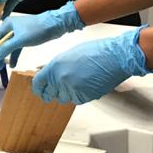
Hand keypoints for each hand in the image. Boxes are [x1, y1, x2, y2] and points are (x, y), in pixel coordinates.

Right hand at [0, 1, 83, 69]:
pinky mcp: (24, 38)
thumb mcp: (21, 40)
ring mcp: (16, 33)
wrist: (54, 25)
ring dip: (2, 58)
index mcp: (6, 25)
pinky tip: (12, 65)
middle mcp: (9, 28)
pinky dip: (13, 56)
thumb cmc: (37, 29)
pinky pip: (15, 49)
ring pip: (6, 47)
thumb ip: (7, 48)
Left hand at [31, 28, 152, 104]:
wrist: (115, 57)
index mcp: (54, 66)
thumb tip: (49, 74)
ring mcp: (72, 89)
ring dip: (68, 93)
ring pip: (64, 98)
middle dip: (54, 91)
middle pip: (50, 93)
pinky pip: (76, 100)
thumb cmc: (95, 52)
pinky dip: (80, 95)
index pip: (38, 83)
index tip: (40, 91)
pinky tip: (87, 84)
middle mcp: (60, 79)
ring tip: (79, 81)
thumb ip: (57, 66)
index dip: (38, 89)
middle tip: (59, 89)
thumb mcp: (69, 55)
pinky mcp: (84, 97)